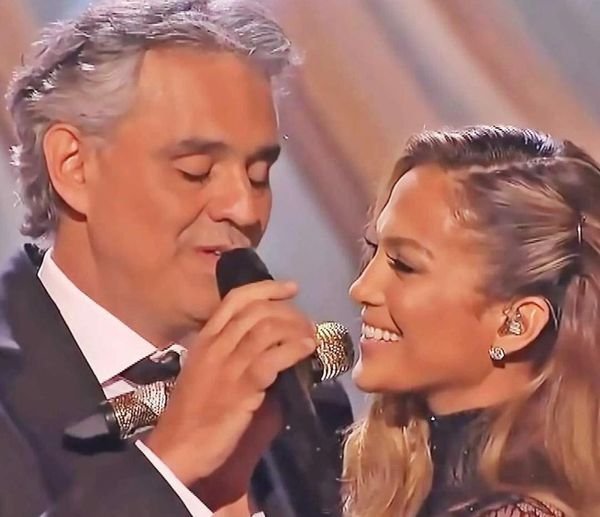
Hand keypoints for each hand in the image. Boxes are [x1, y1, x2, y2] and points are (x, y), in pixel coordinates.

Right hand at [144, 280, 315, 490]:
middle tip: (307, 323)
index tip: (291, 288)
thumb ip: (228, 351)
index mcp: (205, 338)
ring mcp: (228, 364)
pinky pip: (274, 358)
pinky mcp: (242, 387)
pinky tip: (307, 350)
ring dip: (295, 329)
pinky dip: (295, 349)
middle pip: (257, 311)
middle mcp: (216, 345)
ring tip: (310, 337)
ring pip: (267, 329)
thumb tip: (265, 341)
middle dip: (288, 311)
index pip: (236, 299)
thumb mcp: (204, 370)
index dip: (267, 288)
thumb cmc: (193, 411)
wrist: (178, 446)